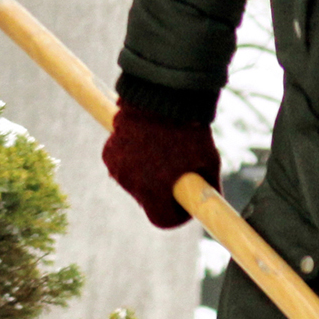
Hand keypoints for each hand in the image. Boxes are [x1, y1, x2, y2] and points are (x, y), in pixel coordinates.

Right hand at [101, 98, 218, 230]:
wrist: (159, 98)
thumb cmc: (189, 131)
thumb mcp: (209, 162)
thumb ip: (208, 187)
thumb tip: (211, 202)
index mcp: (154, 189)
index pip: (162, 220)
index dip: (178, 216)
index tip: (185, 206)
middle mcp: (130, 182)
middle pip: (148, 202)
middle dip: (163, 195)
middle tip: (179, 177)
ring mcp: (116, 167)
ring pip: (135, 185)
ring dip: (148, 178)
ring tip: (164, 157)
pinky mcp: (108, 153)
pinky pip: (123, 167)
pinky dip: (134, 163)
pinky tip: (148, 147)